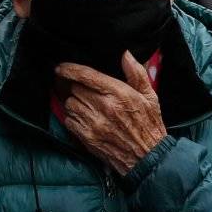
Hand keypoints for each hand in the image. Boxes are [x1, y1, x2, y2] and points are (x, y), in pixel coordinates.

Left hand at [55, 54, 169, 171]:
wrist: (148, 157)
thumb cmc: (149, 125)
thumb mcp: (150, 96)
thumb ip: (137, 73)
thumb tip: (125, 54)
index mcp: (119, 94)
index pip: (86, 76)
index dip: (70, 69)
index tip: (61, 68)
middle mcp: (104, 107)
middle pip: (76, 89)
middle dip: (79, 88)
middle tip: (88, 93)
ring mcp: (94, 123)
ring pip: (70, 104)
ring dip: (76, 103)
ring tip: (89, 107)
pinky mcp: (88, 137)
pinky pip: (69, 121)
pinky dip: (74, 118)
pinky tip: (86, 120)